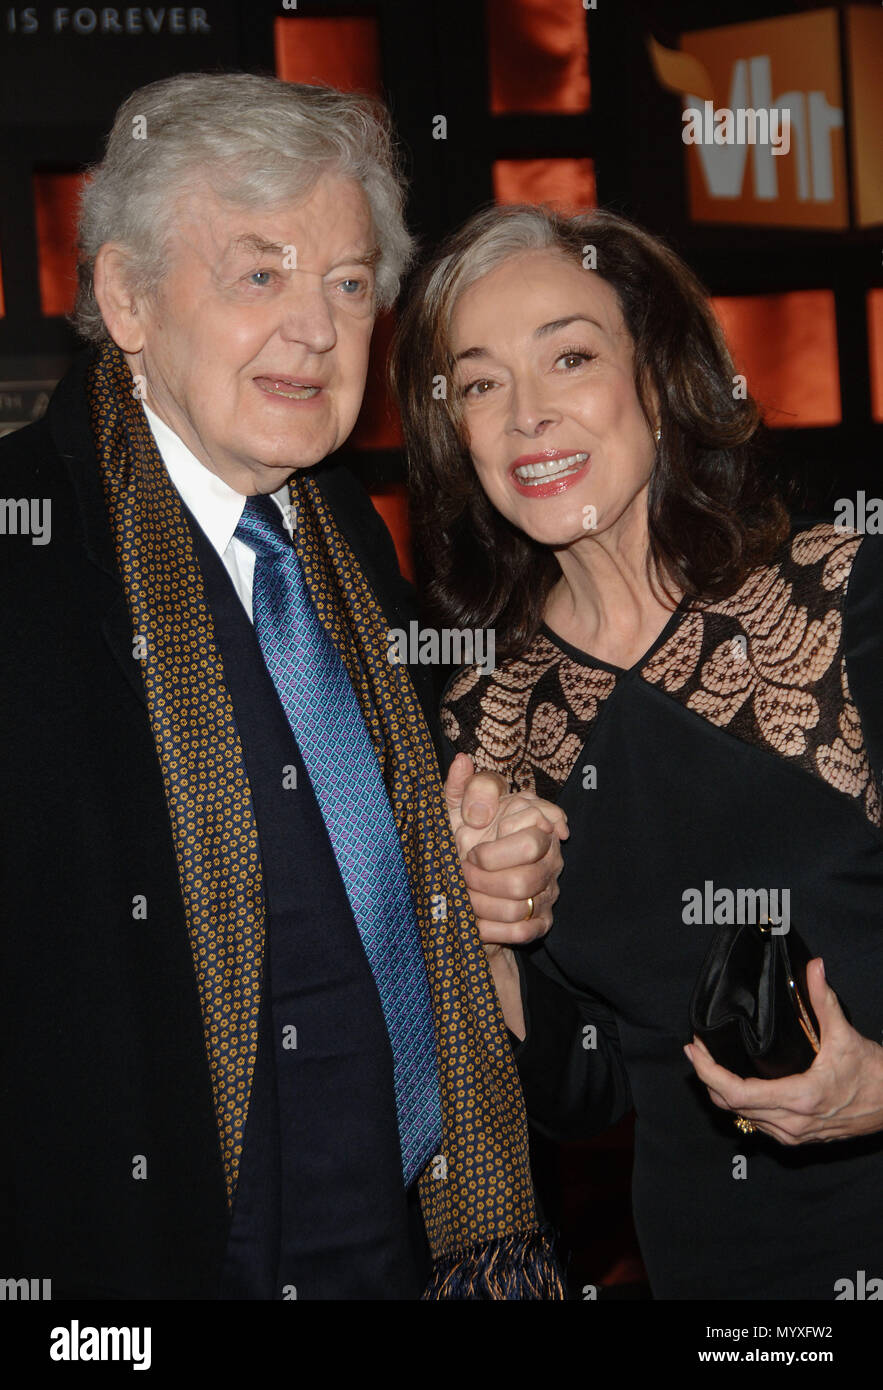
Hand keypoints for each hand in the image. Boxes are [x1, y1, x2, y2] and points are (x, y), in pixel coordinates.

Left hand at [443, 752, 568, 949]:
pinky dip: (492, 930)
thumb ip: (460, 785)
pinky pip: (523, 931)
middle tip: (462, 874)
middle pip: (525, 878)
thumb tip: (462, 762)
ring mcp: (548, 888)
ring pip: (520, 907)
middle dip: (483, 880)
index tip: (472, 848)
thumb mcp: (452, 808)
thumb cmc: (460, 836)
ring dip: (482, 905)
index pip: (533, 839)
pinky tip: (474, 921)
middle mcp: (549, 853)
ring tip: (462, 895)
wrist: (460, 883)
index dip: (495, 850)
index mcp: (534, 819)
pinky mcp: (541, 919)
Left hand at [684, 957, 882, 1144]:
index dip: (708, 1072)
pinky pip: (757, 1124)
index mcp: (798, 1098)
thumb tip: (814, 966)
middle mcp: (791, 1122)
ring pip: (741, 1117)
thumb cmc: (873, 1075)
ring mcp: (793, 1134)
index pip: (736, 1092)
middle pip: (730, 1106)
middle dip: (706, 1077)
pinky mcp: (797, 1138)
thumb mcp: (846, 1035)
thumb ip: (824, 999)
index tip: (694, 1050)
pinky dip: (740, 1105)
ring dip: (721, 1092)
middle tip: (695, 1051)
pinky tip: (734, 1085)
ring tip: (709, 1064)